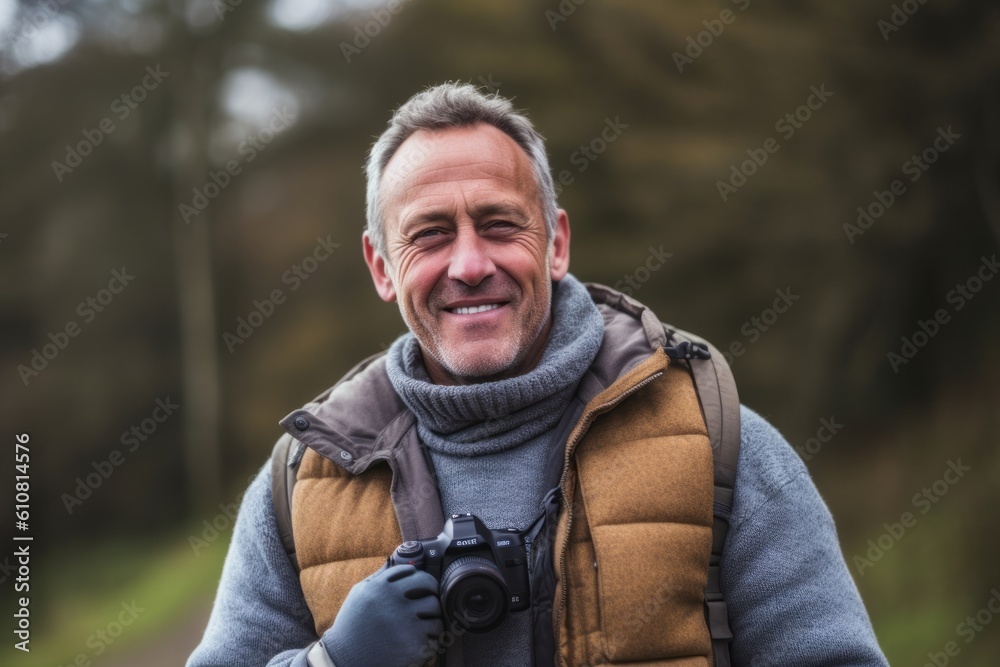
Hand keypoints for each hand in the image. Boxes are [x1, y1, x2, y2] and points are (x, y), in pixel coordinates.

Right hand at [320, 564, 442, 666]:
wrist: (345, 658)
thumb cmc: (351, 624)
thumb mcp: (358, 594)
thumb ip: (377, 576)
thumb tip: (392, 559)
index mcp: (381, 587)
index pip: (412, 572)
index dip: (419, 577)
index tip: (421, 585)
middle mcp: (395, 602)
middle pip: (428, 586)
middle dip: (432, 590)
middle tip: (431, 598)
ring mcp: (406, 623)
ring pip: (435, 609)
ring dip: (434, 613)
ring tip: (428, 619)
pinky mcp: (414, 644)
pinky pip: (435, 632)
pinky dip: (433, 634)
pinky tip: (425, 636)